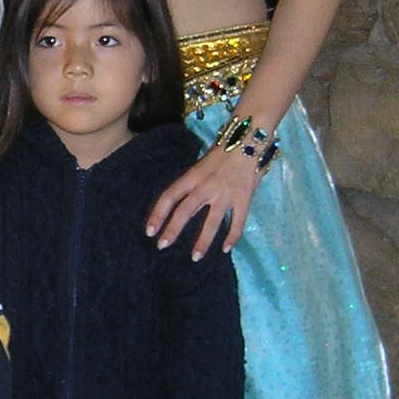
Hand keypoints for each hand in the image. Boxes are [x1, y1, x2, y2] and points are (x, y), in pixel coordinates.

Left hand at [147, 142, 262, 259]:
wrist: (249, 140)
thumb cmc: (222, 155)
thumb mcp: (199, 166)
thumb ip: (189, 185)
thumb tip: (175, 206)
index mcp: (192, 176)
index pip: (170, 196)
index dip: (158, 214)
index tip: (149, 231)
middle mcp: (206, 185)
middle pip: (186, 210)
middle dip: (173, 229)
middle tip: (162, 245)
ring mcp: (226, 193)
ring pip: (212, 221)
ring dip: (203, 241)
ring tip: (195, 257)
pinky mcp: (244, 198)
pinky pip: (237, 221)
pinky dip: (232, 236)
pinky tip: (226, 249)